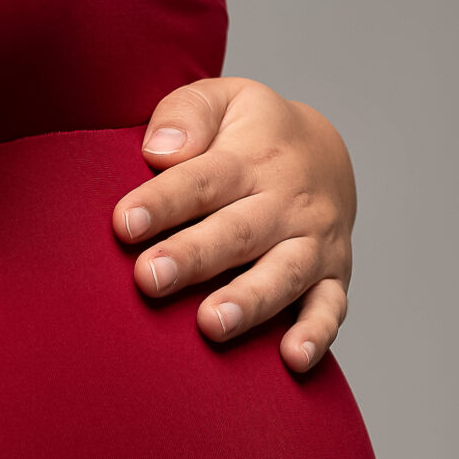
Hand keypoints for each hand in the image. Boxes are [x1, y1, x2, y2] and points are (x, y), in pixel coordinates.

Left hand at [112, 76, 355, 372]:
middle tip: (150, 277)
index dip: (164, 202)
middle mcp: (287, 202)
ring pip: (283, 274)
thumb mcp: (223, 99)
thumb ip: (187, 113)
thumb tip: (159, 150)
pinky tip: (293, 359)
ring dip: (249, 301)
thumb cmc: (251, 132)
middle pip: (238, 231)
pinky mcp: (333, 276)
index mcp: (252, 157)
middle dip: (194, 256)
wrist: (325, 153)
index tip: (125, 223)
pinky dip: (315, 333)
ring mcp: (313, 242)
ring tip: (212, 324)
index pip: (203, 179)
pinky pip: (329, 307)